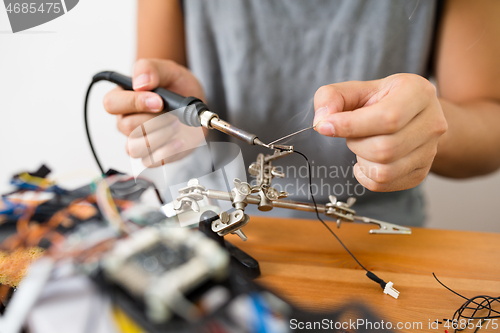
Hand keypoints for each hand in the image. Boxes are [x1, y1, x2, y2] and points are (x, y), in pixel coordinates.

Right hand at [103, 59, 205, 166]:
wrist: (195, 106)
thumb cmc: (176, 86)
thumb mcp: (168, 70)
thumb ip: (150, 69)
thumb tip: (140, 82)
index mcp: (123, 98)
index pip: (111, 104)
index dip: (134, 103)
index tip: (159, 101)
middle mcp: (125, 121)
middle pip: (127, 127)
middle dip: (155, 120)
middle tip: (175, 114)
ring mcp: (137, 141)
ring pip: (134, 148)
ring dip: (160, 137)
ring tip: (177, 125)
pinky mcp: (152, 155)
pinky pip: (149, 162)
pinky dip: (167, 152)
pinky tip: (180, 140)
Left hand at [313, 73, 447, 191]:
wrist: (409, 115)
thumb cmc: (379, 101)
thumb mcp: (355, 89)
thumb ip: (331, 97)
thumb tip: (322, 121)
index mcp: (418, 92)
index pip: (388, 118)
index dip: (351, 126)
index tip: (326, 126)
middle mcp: (432, 122)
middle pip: (385, 148)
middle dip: (356, 144)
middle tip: (353, 134)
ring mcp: (430, 151)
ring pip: (385, 171)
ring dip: (361, 161)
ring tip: (362, 145)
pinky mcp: (421, 172)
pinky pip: (384, 185)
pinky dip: (365, 176)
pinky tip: (365, 160)